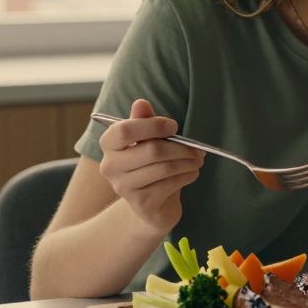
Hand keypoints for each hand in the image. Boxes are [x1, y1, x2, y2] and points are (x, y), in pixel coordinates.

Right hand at [97, 99, 203, 234]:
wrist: (151, 204)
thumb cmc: (150, 164)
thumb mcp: (147, 140)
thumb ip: (143, 121)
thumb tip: (141, 103)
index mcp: (109, 145)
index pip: (125, 130)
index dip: (153, 125)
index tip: (174, 126)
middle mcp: (110, 167)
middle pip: (152, 150)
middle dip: (181, 147)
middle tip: (197, 148)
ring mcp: (123, 187)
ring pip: (164, 168)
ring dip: (188, 162)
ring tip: (198, 159)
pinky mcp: (141, 203)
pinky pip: (170, 184)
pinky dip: (187, 176)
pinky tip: (192, 172)